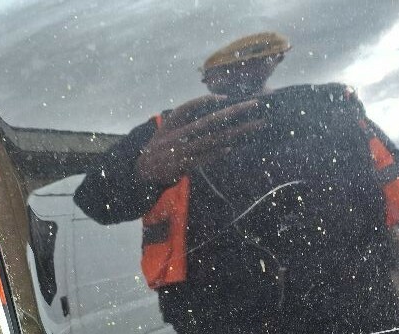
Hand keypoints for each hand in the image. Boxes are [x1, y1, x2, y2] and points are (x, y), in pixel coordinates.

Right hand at [136, 96, 266, 185]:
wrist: (143, 171)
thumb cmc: (161, 147)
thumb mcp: (167, 128)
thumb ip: (185, 118)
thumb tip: (211, 107)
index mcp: (173, 122)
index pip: (190, 106)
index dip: (206, 100)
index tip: (225, 97)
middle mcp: (178, 134)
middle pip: (210, 120)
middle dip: (234, 111)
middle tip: (254, 104)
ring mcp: (182, 150)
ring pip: (214, 139)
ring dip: (237, 132)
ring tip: (256, 125)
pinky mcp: (185, 165)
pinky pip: (204, 158)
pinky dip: (217, 153)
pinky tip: (231, 148)